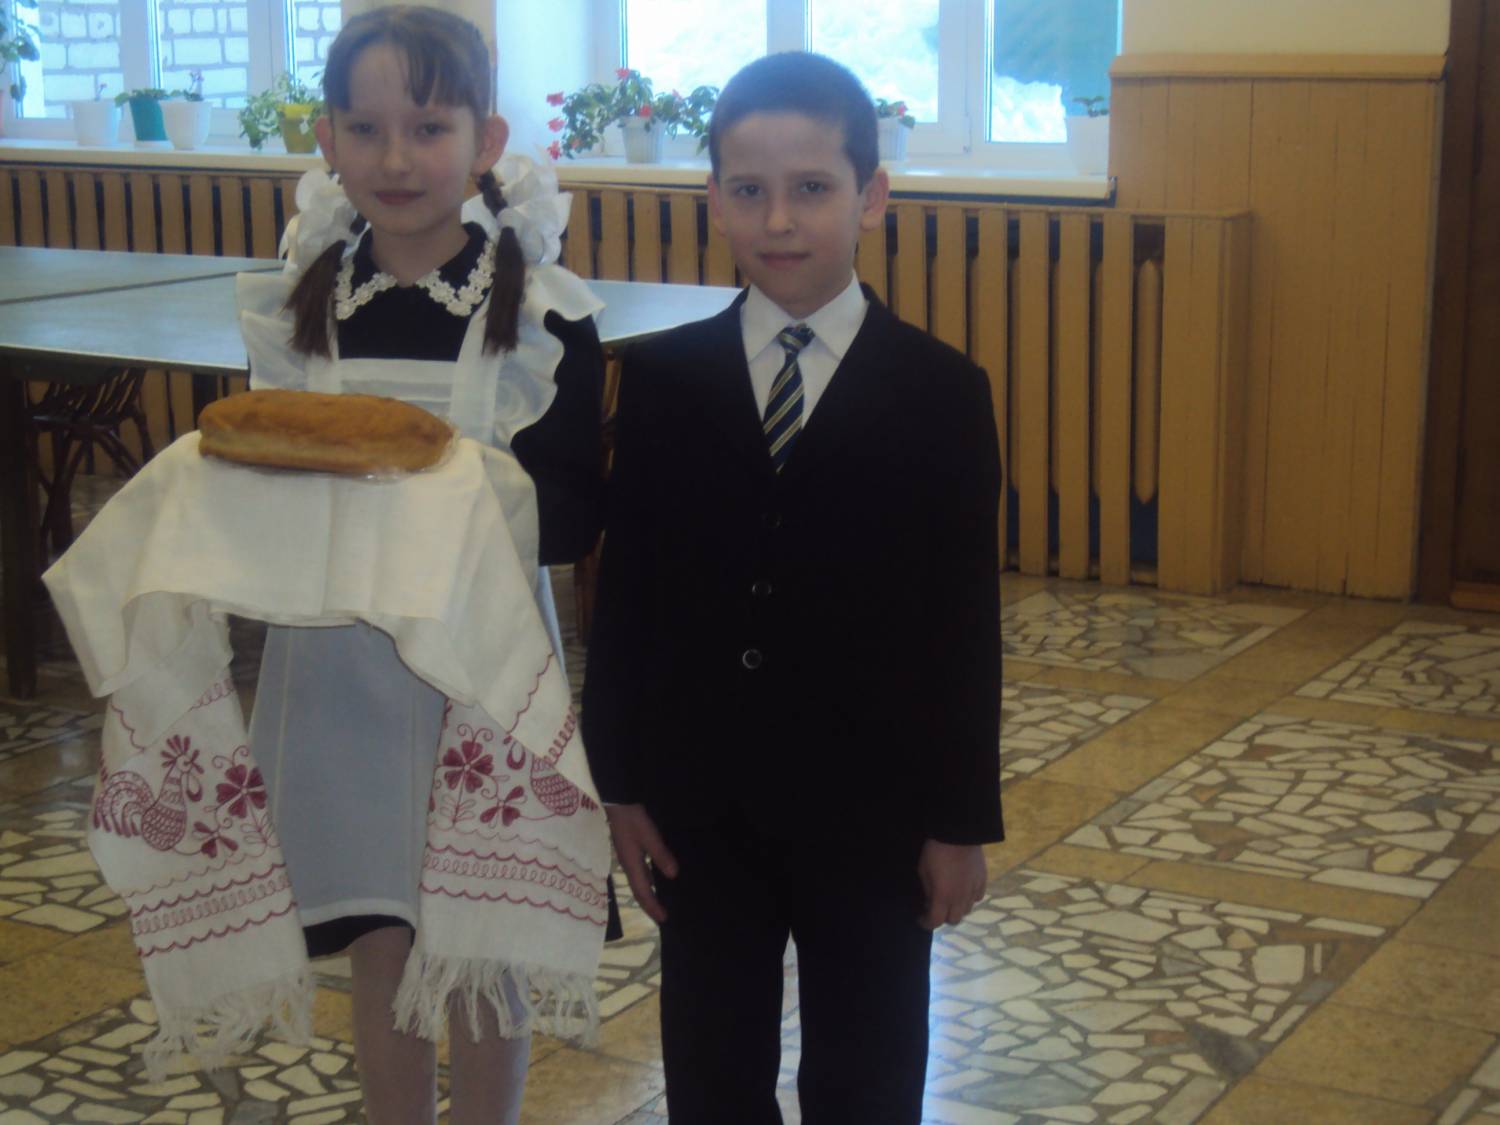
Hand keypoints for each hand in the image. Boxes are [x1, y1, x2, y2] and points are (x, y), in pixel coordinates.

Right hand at [605, 803, 677, 923]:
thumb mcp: (648, 835)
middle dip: (649, 905)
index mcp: (632, 865)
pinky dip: (648, 880)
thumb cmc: (631, 818)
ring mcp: (628, 858)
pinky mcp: (629, 850)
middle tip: (662, 916)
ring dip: (648, 893)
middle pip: (639, 890)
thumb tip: (673, 876)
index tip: (663, 919)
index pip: (642, 892)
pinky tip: (656, 877)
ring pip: (639, 881)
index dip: (652, 906)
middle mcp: (629, 865)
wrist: (614, 802)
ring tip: (660, 902)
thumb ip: (660, 854)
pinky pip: (640, 872)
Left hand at [917, 839, 986, 929]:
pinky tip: (964, 891)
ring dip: (957, 909)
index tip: (921, 919)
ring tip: (950, 899)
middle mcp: (960, 899)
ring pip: (966, 911)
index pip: (935, 921)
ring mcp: (973, 891)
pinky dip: (970, 899)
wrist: (959, 835)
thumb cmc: (936, 852)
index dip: (926, 923)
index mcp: (943, 897)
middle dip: (943, 917)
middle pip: (953, 920)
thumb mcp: (923, 870)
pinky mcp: (982, 881)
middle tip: (936, 908)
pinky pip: (977, 898)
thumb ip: (928, 890)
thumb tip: (930, 901)